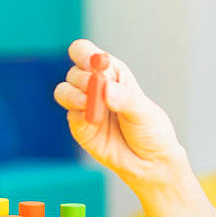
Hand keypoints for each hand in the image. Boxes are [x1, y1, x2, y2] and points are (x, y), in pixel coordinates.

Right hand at [54, 39, 189, 190]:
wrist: (150, 163)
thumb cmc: (151, 131)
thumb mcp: (143, 111)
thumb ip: (124, 99)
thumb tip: (104, 89)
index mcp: (111, 73)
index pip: (86, 53)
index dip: (84, 54)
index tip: (92, 63)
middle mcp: (94, 87)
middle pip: (73, 71)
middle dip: (82, 78)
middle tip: (94, 87)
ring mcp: (85, 107)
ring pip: (63, 91)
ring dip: (73, 95)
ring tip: (89, 104)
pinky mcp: (80, 127)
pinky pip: (70, 116)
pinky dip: (77, 116)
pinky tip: (92, 122)